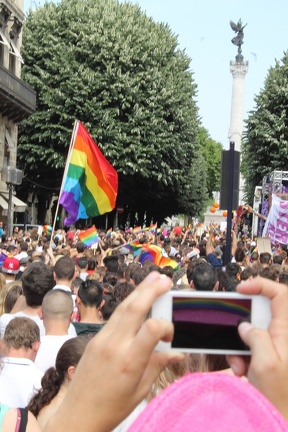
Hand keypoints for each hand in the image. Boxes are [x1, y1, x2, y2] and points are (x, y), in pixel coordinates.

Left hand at [44, 272, 183, 431]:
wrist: (78, 414)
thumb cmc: (111, 408)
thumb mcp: (141, 390)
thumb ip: (158, 365)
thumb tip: (178, 352)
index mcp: (130, 361)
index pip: (152, 329)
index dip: (166, 326)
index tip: (171, 335)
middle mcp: (114, 345)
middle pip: (134, 308)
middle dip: (151, 290)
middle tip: (166, 280)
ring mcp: (102, 339)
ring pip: (122, 308)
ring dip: (139, 291)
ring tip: (153, 279)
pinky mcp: (95, 339)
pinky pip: (114, 317)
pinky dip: (128, 305)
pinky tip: (137, 300)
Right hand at [226, 277, 287, 419]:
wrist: (279, 416)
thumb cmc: (279, 394)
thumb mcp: (265, 363)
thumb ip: (256, 338)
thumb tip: (244, 326)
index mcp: (287, 331)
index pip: (280, 295)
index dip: (261, 285)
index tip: (241, 289)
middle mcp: (281, 335)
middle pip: (260, 312)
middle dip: (242, 323)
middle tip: (234, 332)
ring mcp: (273, 345)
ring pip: (250, 331)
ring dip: (238, 345)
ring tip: (240, 364)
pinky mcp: (264, 355)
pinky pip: (247, 346)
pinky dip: (239, 356)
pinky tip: (241, 371)